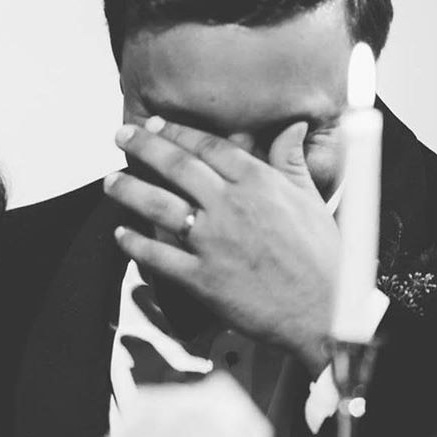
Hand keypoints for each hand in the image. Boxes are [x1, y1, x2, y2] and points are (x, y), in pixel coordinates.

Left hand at [104, 116, 339, 375]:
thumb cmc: (324, 259)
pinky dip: (135, 244)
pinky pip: (159, 256)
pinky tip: (120, 234)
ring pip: (160, 206)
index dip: (177, 132)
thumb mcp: (312, 199)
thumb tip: (290, 125)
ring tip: (111, 181)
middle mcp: (232, 207)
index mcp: (259, 184)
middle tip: (122, 136)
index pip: (208, 147)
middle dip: (144, 147)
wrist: (325, 312)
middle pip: (177, 167)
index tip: (155, 124)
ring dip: (129, 190)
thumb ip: (292, 160)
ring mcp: (214, 242)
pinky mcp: (203, 277)